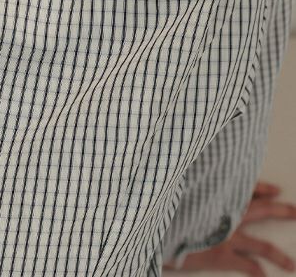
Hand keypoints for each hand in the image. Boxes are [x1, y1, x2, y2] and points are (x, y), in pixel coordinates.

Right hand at [164, 181, 295, 274]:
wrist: (160, 227)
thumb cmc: (167, 208)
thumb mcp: (179, 189)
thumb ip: (193, 185)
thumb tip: (199, 175)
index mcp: (217, 196)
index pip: (247, 188)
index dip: (263, 188)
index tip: (276, 190)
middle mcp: (227, 214)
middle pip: (261, 211)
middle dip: (281, 210)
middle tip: (294, 211)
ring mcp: (228, 236)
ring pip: (263, 245)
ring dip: (279, 255)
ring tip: (291, 264)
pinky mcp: (223, 255)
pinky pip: (248, 265)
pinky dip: (258, 272)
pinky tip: (264, 276)